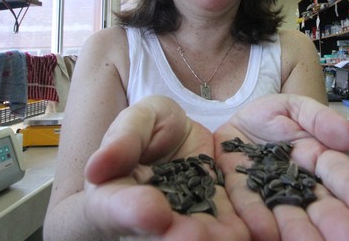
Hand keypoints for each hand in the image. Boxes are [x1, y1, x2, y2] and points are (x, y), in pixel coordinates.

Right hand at [83, 95, 249, 239]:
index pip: (116, 208)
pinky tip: (250, 232)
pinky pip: (226, 228)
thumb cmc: (150, 128)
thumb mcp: (138, 119)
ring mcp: (185, 221)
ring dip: (211, 240)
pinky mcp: (216, 217)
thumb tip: (97, 167)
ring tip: (229, 238)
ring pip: (194, 235)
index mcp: (115, 194)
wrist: (180, 141)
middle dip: (179, 236)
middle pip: (159, 234)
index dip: (132, 212)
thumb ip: (123, 139)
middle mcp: (149, 217)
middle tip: (194, 236)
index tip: (154, 211)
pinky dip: (236, 232)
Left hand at [215, 93, 348, 240]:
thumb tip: (348, 139)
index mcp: (319, 161)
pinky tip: (267, 233)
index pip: (345, 177)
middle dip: (340, 224)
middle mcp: (300, 186)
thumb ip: (319, 118)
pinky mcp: (242, 201)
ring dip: (303, 232)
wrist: (231, 128)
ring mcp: (272, 196)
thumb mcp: (295, 107)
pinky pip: (249, 210)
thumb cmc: (269, 120)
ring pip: (292, 217)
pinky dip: (258, 220)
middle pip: (324, 208)